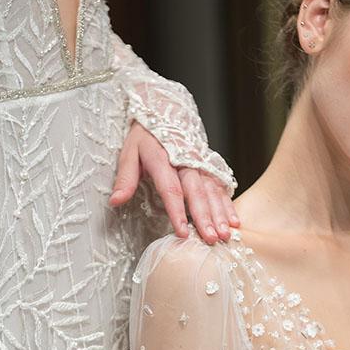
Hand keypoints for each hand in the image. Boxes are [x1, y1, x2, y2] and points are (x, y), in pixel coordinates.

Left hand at [109, 121, 239, 244]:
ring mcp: (200, 162)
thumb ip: (125, 178)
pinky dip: (228, 203)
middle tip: (211, 238)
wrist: (164, 111)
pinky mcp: (209, 165)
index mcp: (162, 157)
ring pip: (212, 189)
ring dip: (220, 213)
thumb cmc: (144, 137)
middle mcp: (185, 160)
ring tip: (226, 234)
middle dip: (205, 216)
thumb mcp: (129, 152)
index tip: (182, 232)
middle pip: (196, 191)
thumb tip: (115, 201)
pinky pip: (220, 185)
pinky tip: (234, 221)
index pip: (170, 188)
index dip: (176, 211)